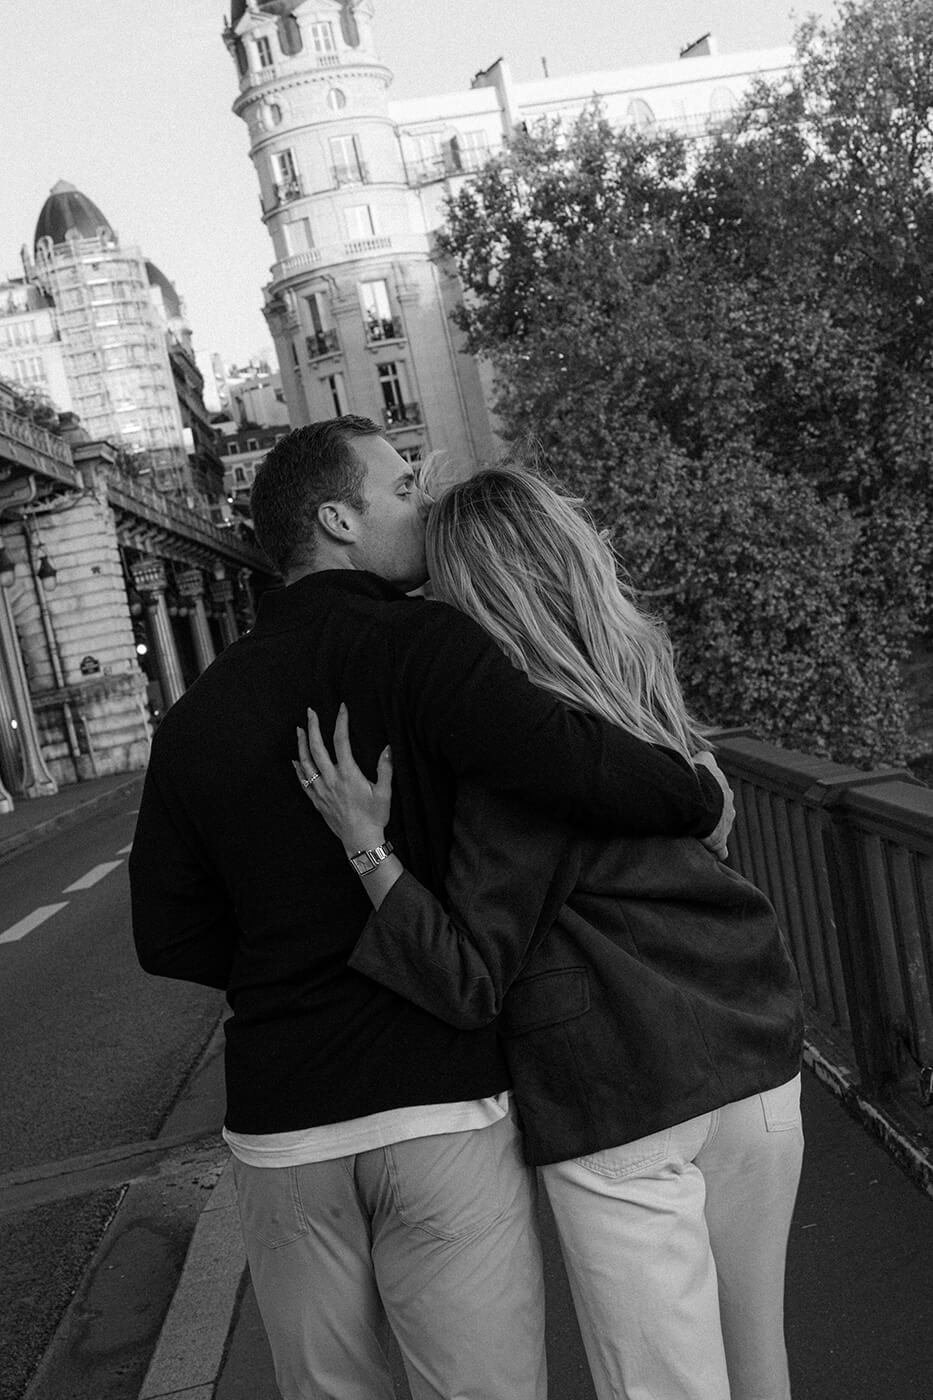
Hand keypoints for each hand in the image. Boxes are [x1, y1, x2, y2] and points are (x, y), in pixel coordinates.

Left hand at [294, 704, 392, 853]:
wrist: (360, 840)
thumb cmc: (375, 816)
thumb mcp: (384, 792)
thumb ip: (385, 768)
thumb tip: (387, 748)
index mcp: (348, 774)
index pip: (341, 741)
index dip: (341, 722)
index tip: (342, 708)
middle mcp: (331, 779)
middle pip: (317, 748)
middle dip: (312, 727)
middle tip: (310, 712)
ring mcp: (321, 790)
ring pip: (306, 763)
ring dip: (301, 745)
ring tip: (298, 730)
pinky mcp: (317, 801)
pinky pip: (303, 782)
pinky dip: (298, 770)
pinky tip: (295, 761)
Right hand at [693, 750, 734, 860]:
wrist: (699, 800)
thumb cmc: (699, 779)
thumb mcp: (703, 760)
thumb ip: (705, 757)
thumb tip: (704, 754)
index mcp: (725, 791)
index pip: (721, 794)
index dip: (710, 796)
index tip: (701, 798)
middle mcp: (729, 808)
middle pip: (723, 812)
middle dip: (715, 814)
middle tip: (700, 816)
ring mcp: (725, 826)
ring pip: (721, 830)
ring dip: (713, 831)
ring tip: (701, 834)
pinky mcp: (719, 842)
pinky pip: (720, 850)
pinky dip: (716, 852)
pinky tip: (712, 854)